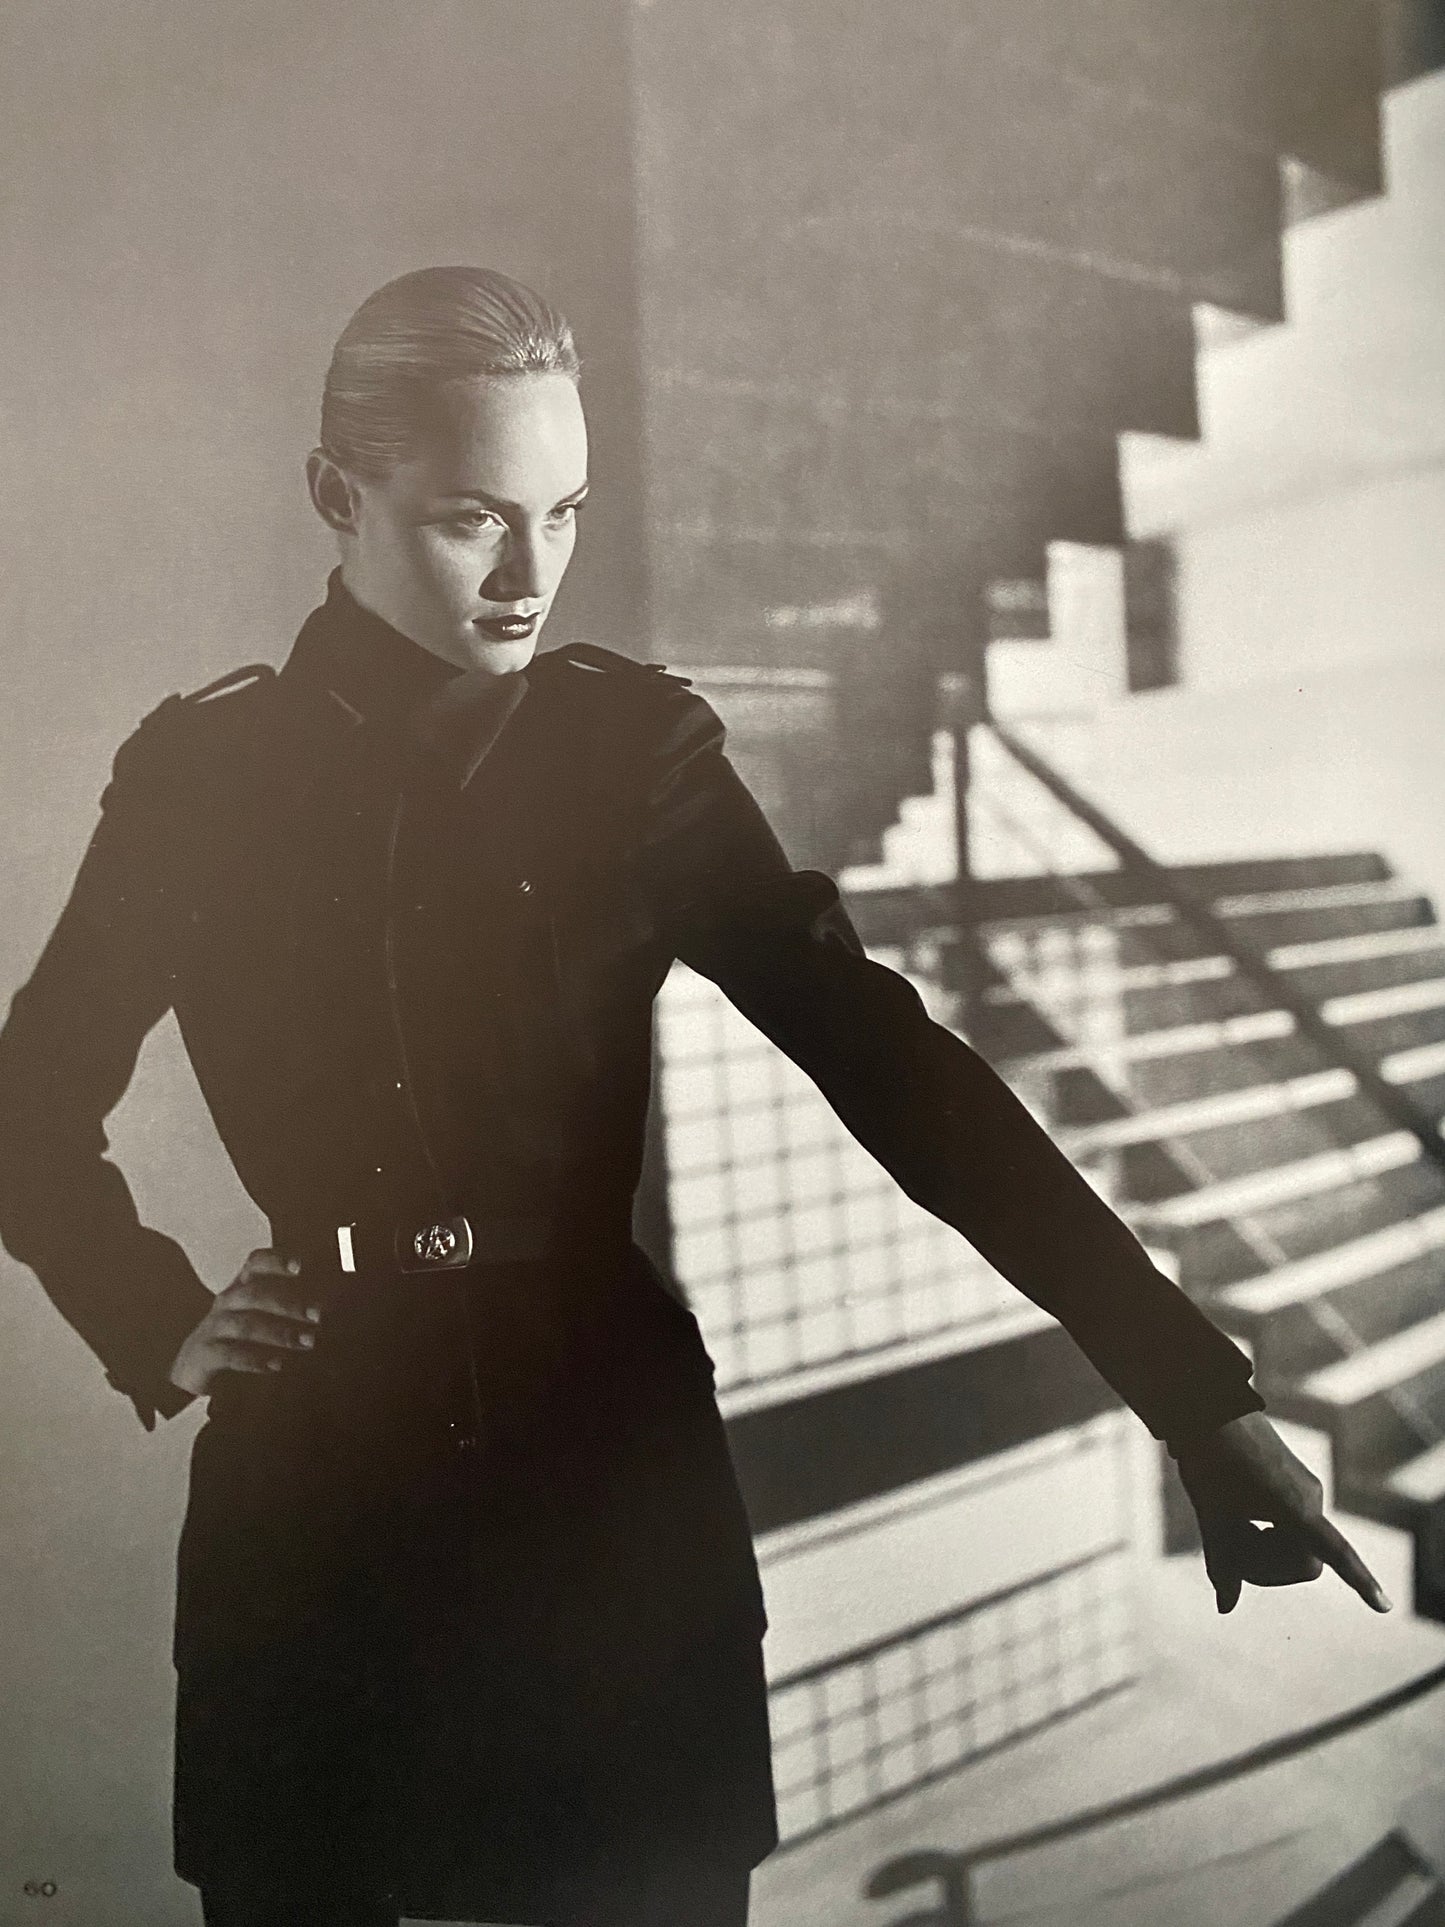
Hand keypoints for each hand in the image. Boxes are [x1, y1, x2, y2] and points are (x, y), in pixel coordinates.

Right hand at [167, 1248, 321, 1396]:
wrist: (194, 1365)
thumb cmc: (241, 1336)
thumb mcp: (262, 1315)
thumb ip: (292, 1306)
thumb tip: (331, 1308)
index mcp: (244, 1286)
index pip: (256, 1263)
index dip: (276, 1261)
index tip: (300, 1266)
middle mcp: (228, 1302)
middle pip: (255, 1294)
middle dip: (289, 1303)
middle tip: (318, 1316)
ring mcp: (214, 1327)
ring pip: (245, 1324)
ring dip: (279, 1333)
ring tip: (307, 1343)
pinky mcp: (204, 1354)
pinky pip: (229, 1355)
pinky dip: (254, 1360)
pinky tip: (276, 1366)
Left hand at [1174, 1411, 1390, 1614]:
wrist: (1208, 1407)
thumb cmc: (1209, 1460)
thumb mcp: (1212, 1516)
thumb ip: (1222, 1564)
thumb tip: (1225, 1607)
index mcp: (1295, 1507)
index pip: (1335, 1553)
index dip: (1359, 1581)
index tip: (1384, 1606)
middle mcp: (1311, 1498)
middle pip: (1304, 1562)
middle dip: (1267, 1567)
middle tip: (1227, 1551)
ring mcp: (1306, 1488)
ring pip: (1295, 1543)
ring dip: (1262, 1547)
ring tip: (1226, 1525)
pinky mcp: (1297, 1480)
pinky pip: (1292, 1522)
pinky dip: (1265, 1529)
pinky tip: (1236, 1513)